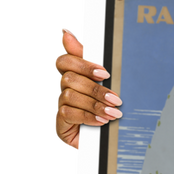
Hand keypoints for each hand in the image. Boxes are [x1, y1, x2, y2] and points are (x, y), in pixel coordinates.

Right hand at [52, 27, 121, 151]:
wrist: (94, 141)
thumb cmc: (97, 108)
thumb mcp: (99, 85)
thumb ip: (88, 61)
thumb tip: (67, 33)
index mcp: (69, 74)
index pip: (63, 60)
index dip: (82, 64)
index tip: (104, 73)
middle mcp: (61, 87)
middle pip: (69, 79)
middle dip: (95, 88)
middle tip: (115, 98)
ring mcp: (58, 103)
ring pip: (70, 95)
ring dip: (95, 104)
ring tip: (113, 112)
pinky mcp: (59, 119)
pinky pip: (69, 113)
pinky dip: (88, 116)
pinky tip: (102, 120)